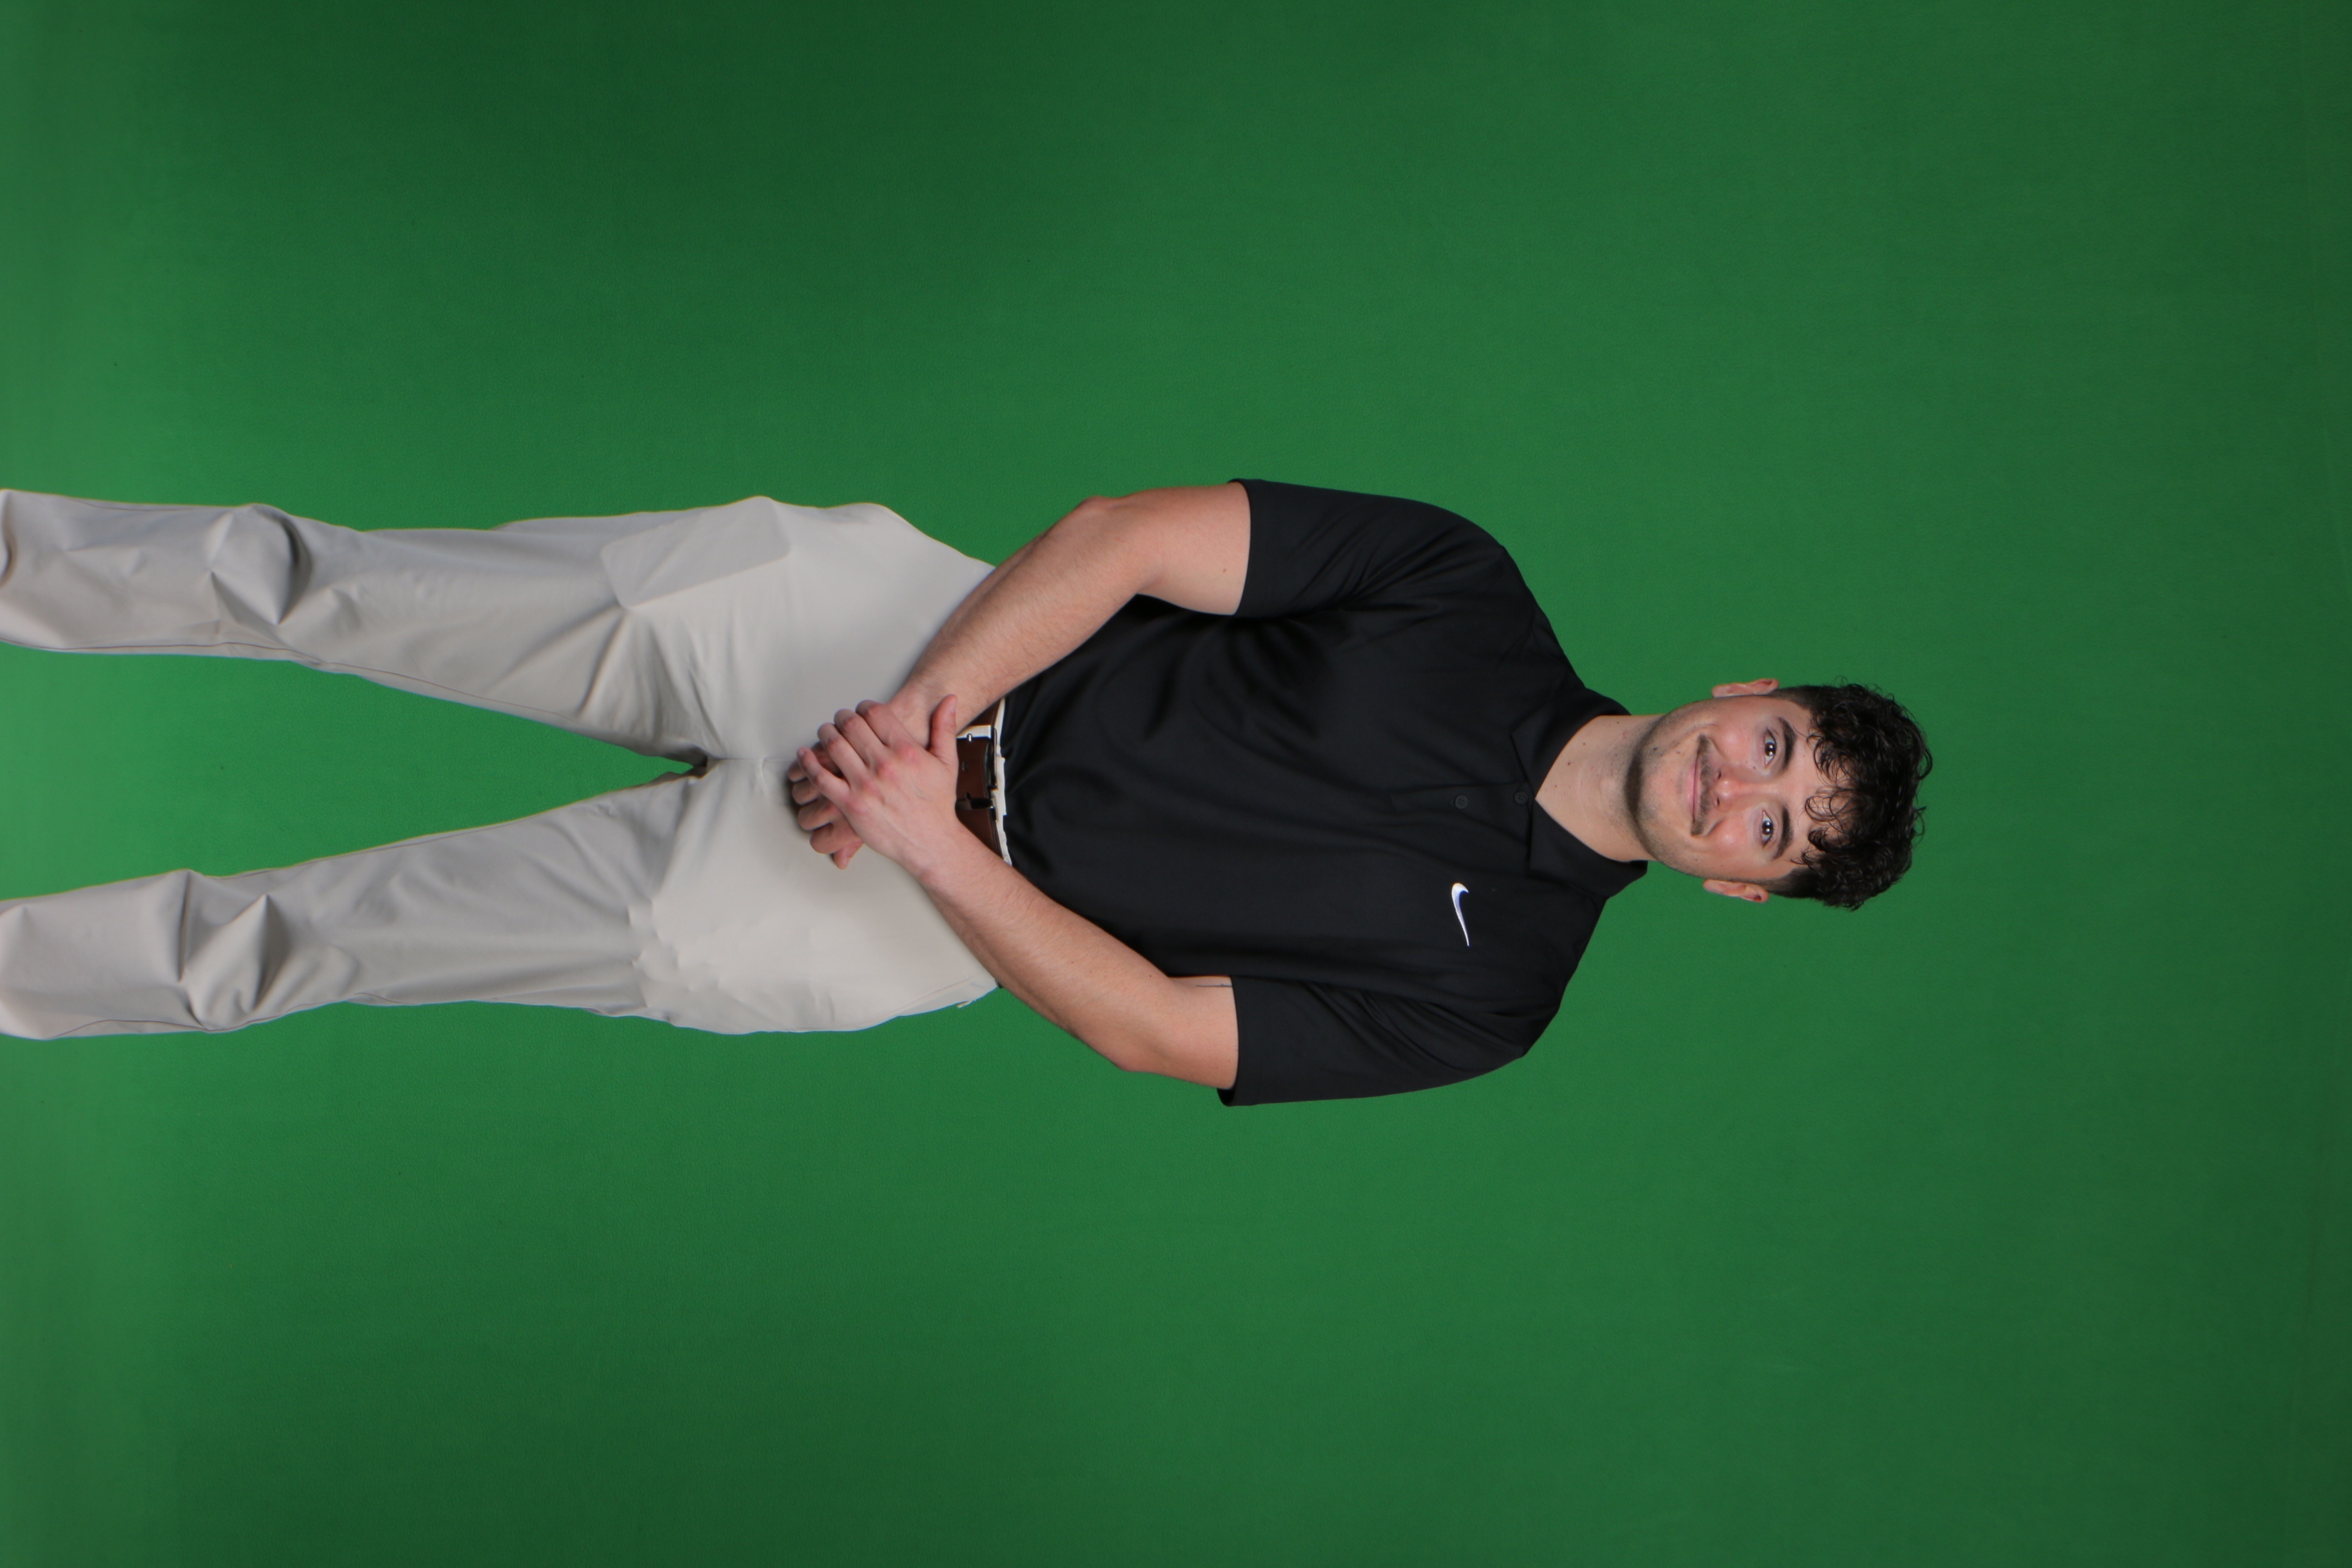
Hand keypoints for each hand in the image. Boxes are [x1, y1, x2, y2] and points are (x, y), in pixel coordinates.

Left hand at [793, 696, 966, 875]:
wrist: (930, 842)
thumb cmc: (937, 806)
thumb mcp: (947, 762)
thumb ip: (945, 728)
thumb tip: (949, 700)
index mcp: (906, 751)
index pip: (875, 713)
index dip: (864, 707)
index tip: (862, 711)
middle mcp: (884, 765)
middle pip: (851, 725)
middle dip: (843, 718)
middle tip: (841, 720)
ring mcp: (865, 785)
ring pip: (834, 745)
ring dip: (826, 734)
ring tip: (827, 734)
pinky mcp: (850, 804)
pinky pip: (821, 778)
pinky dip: (809, 763)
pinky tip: (805, 755)